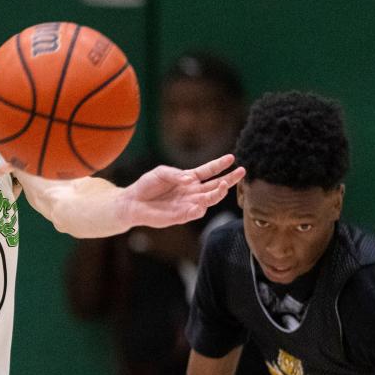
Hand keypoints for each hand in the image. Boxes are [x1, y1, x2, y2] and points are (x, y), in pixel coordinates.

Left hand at [118, 154, 243, 229]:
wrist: (132, 202)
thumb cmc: (146, 185)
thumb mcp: (160, 173)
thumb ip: (175, 174)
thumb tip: (190, 179)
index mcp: (188, 179)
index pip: (208, 171)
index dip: (219, 165)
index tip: (232, 158)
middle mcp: (192, 191)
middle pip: (215, 185)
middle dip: (229, 179)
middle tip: (241, 172)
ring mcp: (188, 204)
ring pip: (209, 200)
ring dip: (218, 193)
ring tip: (224, 185)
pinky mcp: (181, 216)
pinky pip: (194, 213)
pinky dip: (199, 209)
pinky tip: (201, 203)